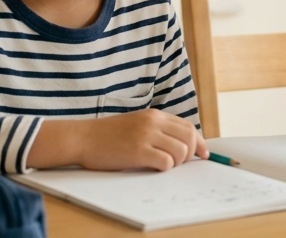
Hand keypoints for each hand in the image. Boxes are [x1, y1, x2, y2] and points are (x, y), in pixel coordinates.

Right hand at [26, 109, 208, 170]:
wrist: (83, 138)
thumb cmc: (108, 136)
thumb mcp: (136, 124)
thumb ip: (156, 130)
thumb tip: (181, 145)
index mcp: (154, 115)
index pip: (187, 126)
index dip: (199, 141)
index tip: (202, 153)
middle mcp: (153, 122)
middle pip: (189, 137)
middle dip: (192, 153)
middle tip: (183, 164)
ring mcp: (146, 136)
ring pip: (180, 151)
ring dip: (177, 163)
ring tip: (164, 166)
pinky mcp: (138, 152)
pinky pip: (166, 163)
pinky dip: (165, 169)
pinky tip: (154, 169)